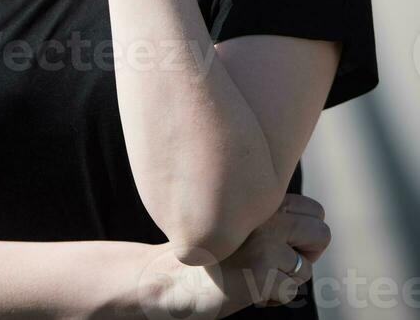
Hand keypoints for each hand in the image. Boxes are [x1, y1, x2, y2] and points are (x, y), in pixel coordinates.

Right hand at [138, 193, 330, 317]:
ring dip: (285, 281)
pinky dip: (273, 298)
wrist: (173, 277)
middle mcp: (266, 214)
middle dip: (307, 256)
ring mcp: (265, 241)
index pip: (316, 211)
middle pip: (322, 234)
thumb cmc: (214, 255)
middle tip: (278, 264)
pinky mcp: (262, 271)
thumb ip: (275, 218)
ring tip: (254, 276)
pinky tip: (248, 289)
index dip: (306, 235)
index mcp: (263, 198)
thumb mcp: (245, 225)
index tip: (283, 246)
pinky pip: (289, 292)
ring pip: (306, 269)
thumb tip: (319, 231)